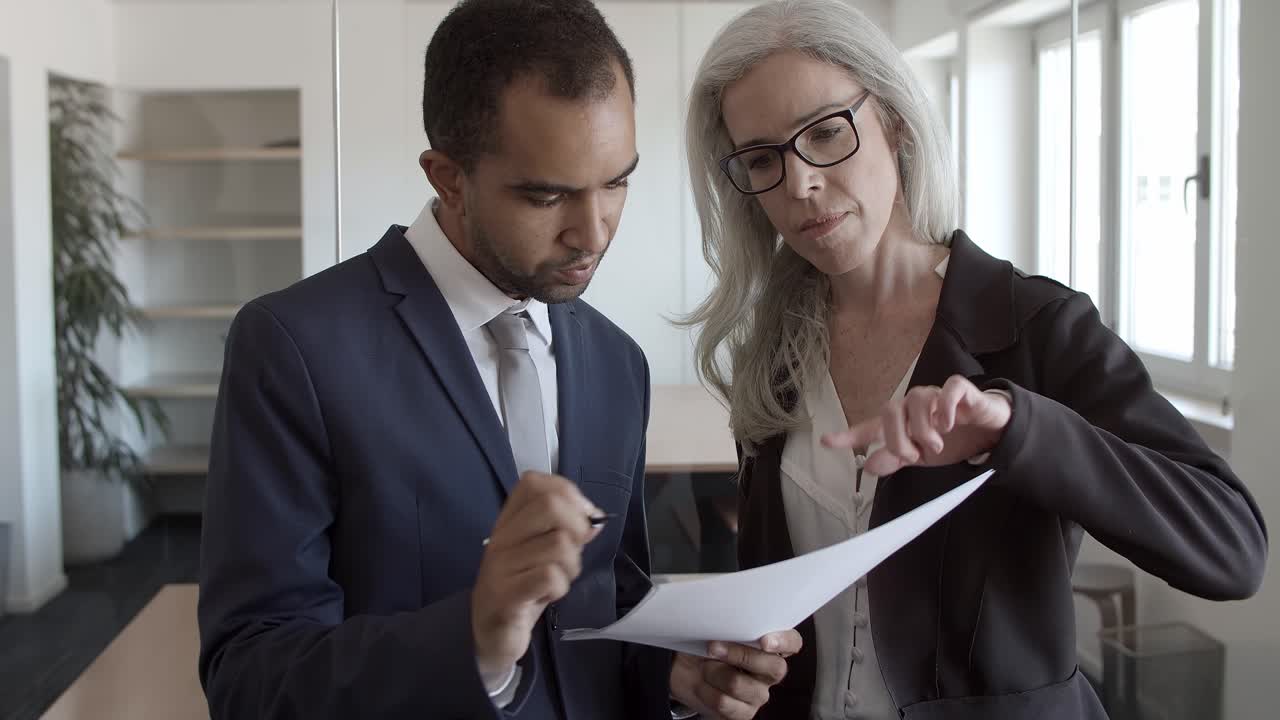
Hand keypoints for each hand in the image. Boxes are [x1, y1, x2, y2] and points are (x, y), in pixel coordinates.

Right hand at [471, 471, 603, 683]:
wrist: (490, 634)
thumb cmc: (521, 589)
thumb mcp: (544, 555)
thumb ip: (567, 532)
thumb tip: (595, 517)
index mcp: (509, 522)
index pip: (534, 483)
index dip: (568, 493)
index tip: (581, 517)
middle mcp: (501, 537)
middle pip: (550, 505)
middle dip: (577, 527)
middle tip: (574, 551)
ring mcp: (501, 565)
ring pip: (559, 544)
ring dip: (571, 566)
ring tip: (558, 580)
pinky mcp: (506, 594)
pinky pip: (550, 576)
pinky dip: (560, 587)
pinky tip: (548, 595)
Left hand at [669, 630, 802, 719]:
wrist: (686, 668)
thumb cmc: (706, 642)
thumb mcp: (718, 628)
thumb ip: (732, 624)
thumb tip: (728, 621)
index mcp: (771, 645)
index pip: (793, 642)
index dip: (784, 642)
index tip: (764, 641)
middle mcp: (771, 670)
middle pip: (774, 667)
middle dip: (739, 655)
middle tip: (712, 646)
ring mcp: (759, 693)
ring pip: (740, 684)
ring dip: (713, 672)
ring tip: (705, 666)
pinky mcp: (744, 712)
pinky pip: (725, 703)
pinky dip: (706, 690)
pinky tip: (702, 684)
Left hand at [822, 375, 1011, 475]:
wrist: (990, 432)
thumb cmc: (951, 440)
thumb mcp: (922, 456)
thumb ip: (896, 459)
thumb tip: (868, 467)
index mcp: (902, 423)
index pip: (870, 428)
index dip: (849, 436)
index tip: (827, 442)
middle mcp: (913, 405)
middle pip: (890, 411)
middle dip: (898, 438)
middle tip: (915, 455)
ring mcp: (936, 395)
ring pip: (916, 400)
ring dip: (923, 428)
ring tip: (936, 444)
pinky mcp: (961, 390)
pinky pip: (948, 389)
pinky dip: (945, 407)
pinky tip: (948, 423)